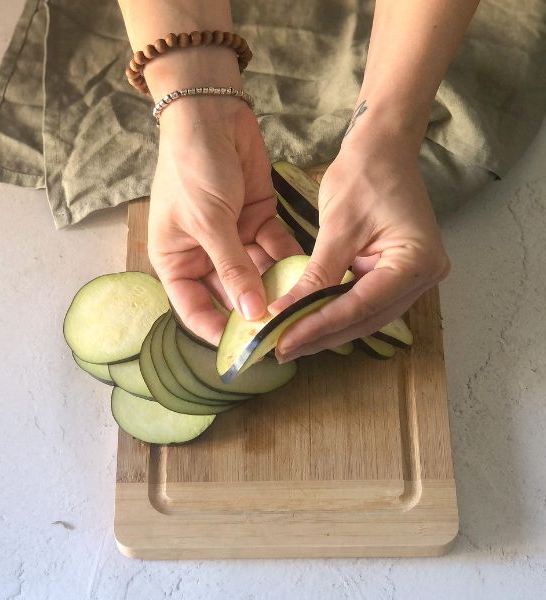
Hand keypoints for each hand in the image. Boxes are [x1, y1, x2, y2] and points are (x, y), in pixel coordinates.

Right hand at [149, 97, 302, 343]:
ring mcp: (230, 238)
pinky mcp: (255, 219)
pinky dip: (290, 260)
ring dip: (277, 288)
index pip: (195, 310)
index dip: (219, 331)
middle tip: (285, 333)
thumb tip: (254, 315)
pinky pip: (275, 249)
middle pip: (229, 296)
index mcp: (174, 260)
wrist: (209, 115)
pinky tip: (311, 275)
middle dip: (255, 312)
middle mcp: (201, 254)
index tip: (248, 351)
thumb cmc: (192, 169)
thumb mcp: (209, 223)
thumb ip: (233, 270)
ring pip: (257, 275)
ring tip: (304, 307)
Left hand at [270, 132, 448, 361]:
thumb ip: (317, 275)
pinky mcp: (397, 275)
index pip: (361, 306)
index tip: (283, 339)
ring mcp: (413, 278)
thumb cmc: (364, 177)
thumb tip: (286, 312)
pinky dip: (335, 313)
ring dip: (327, 330)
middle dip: (321, 335)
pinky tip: (306, 323)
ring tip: (288, 342)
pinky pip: (364, 302)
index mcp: (417, 262)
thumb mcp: (337, 228)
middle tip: (280, 350)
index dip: (320, 326)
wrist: (383, 150)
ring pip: (365, 317)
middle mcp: (424, 276)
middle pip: (366, 319)